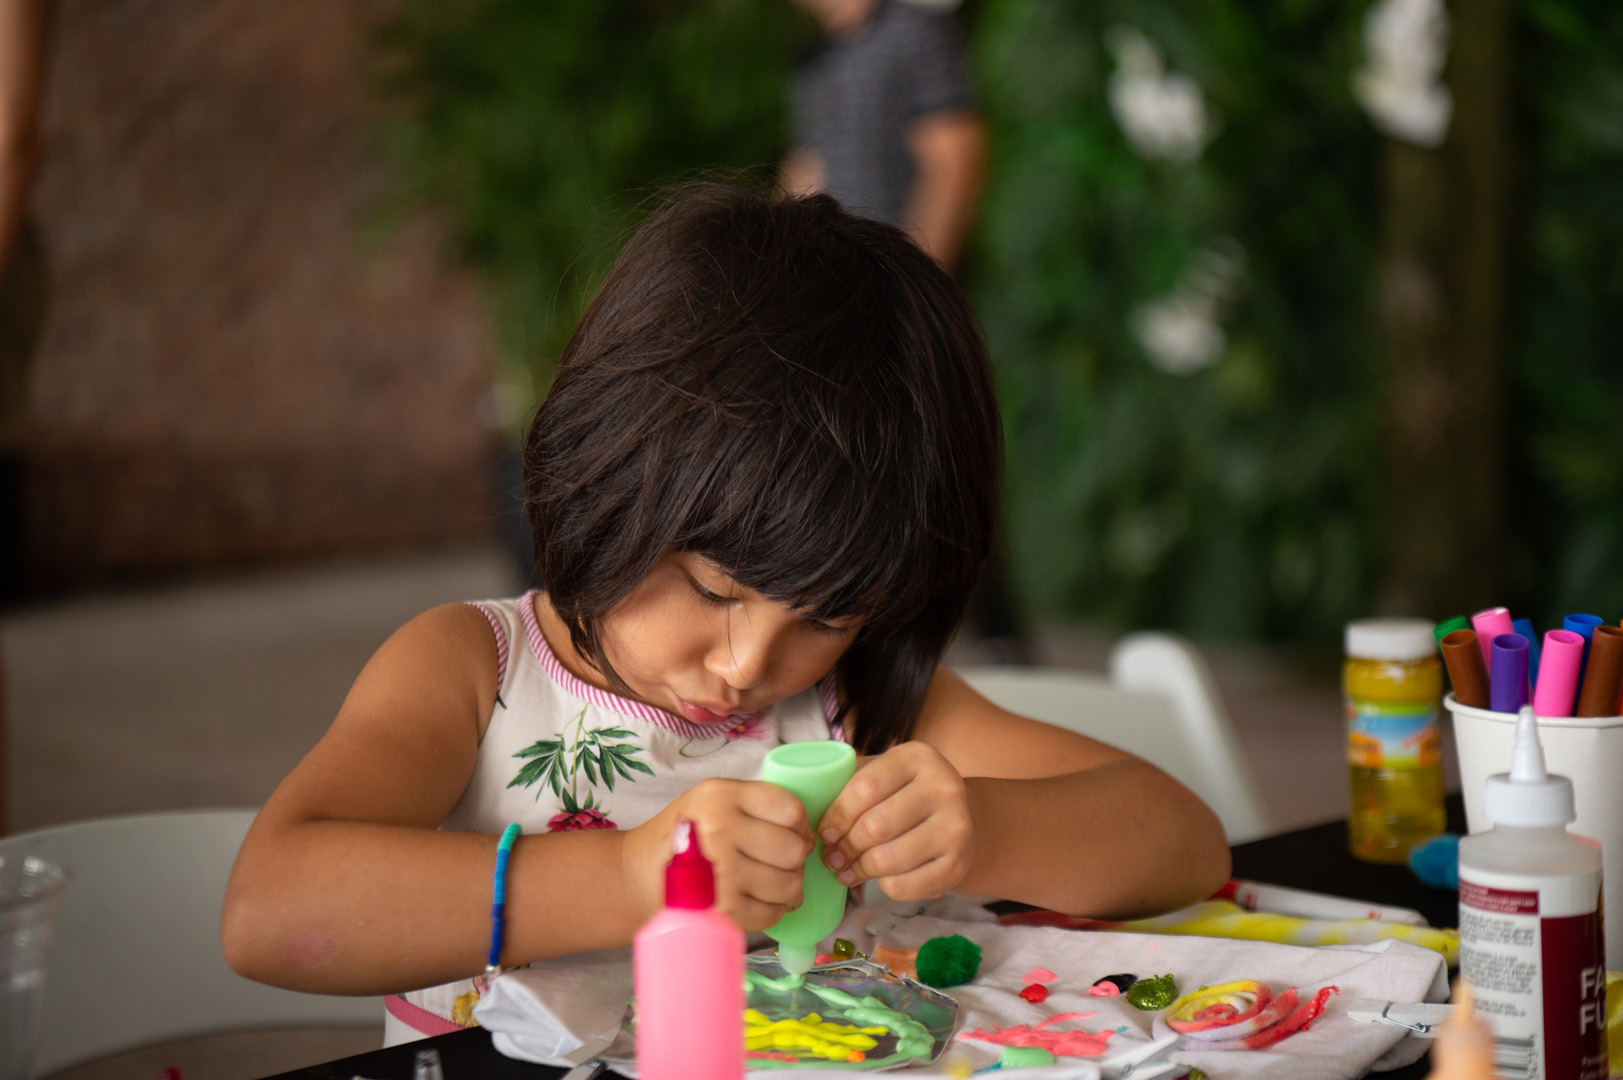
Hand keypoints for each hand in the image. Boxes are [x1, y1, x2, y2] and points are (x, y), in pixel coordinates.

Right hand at [624, 778, 813, 931]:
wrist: (636, 876)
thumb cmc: (682, 836)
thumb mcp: (711, 800)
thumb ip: (754, 804)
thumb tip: (805, 832)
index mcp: (721, 796)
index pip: (790, 809)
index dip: (800, 826)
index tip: (794, 834)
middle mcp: (721, 831)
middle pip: (793, 850)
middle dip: (793, 860)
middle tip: (776, 862)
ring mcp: (722, 873)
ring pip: (789, 885)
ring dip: (787, 888)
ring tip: (767, 883)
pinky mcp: (722, 910)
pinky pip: (773, 913)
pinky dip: (772, 911)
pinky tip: (756, 901)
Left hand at [816, 741, 974, 901]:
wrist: (962, 817)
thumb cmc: (907, 794)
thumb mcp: (885, 772)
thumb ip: (851, 779)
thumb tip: (808, 802)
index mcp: (917, 757)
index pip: (864, 787)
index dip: (837, 814)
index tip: (824, 832)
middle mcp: (944, 787)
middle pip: (876, 826)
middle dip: (845, 847)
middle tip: (831, 858)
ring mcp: (956, 826)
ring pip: (889, 858)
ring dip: (860, 870)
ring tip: (846, 871)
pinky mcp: (958, 863)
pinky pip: (906, 885)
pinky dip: (885, 886)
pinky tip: (880, 879)